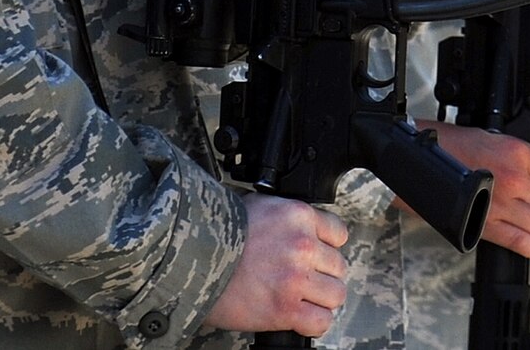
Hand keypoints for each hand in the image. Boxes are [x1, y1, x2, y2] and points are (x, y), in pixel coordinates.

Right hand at [203, 194, 348, 335]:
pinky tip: (299, 318)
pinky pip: (321, 322)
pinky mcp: (284, 309)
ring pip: (336, 294)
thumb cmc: (216, 232)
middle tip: (303, 280)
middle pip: (339, 267)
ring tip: (302, 299)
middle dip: (322, 275)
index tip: (318, 256)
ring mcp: (295, 279)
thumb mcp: (260, 206)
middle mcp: (303, 246)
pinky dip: (313, 324)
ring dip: (320, 300)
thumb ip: (288, 217)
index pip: (339, 233)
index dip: (328, 247)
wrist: (190, 258)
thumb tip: (302, 227)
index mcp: (299, 217)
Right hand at [413, 123, 529, 256]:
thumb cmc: (447, 146)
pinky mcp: (487, 225)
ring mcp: (502, 203)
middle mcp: (514, 178)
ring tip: (523, 220)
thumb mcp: (489, 138)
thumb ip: (514, 157)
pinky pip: (521, 241)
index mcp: (516, 152)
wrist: (416, 161)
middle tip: (524, 203)